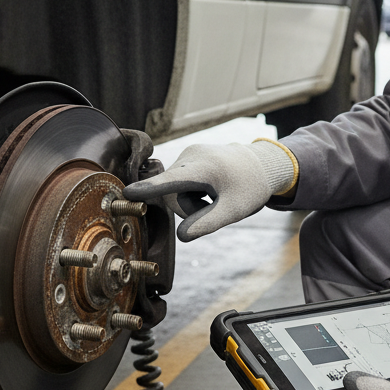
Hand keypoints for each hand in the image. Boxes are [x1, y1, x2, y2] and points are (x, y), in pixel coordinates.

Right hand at [122, 141, 293, 241]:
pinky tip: (210, 186)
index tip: (127, 192)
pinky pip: (180, 179)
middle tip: (213, 206)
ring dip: (191, 199)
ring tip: (214, 194)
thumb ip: (207, 224)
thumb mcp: (233, 211)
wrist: (262, 165)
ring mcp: (189, 153)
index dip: (149, 189)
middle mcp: (192, 156)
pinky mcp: (188, 154)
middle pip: (172, 193)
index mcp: (205, 169)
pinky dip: (192, 190)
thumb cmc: (249, 188)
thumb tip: (181, 236)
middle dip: (188, 207)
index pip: (172, 181)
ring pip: (175, 187)